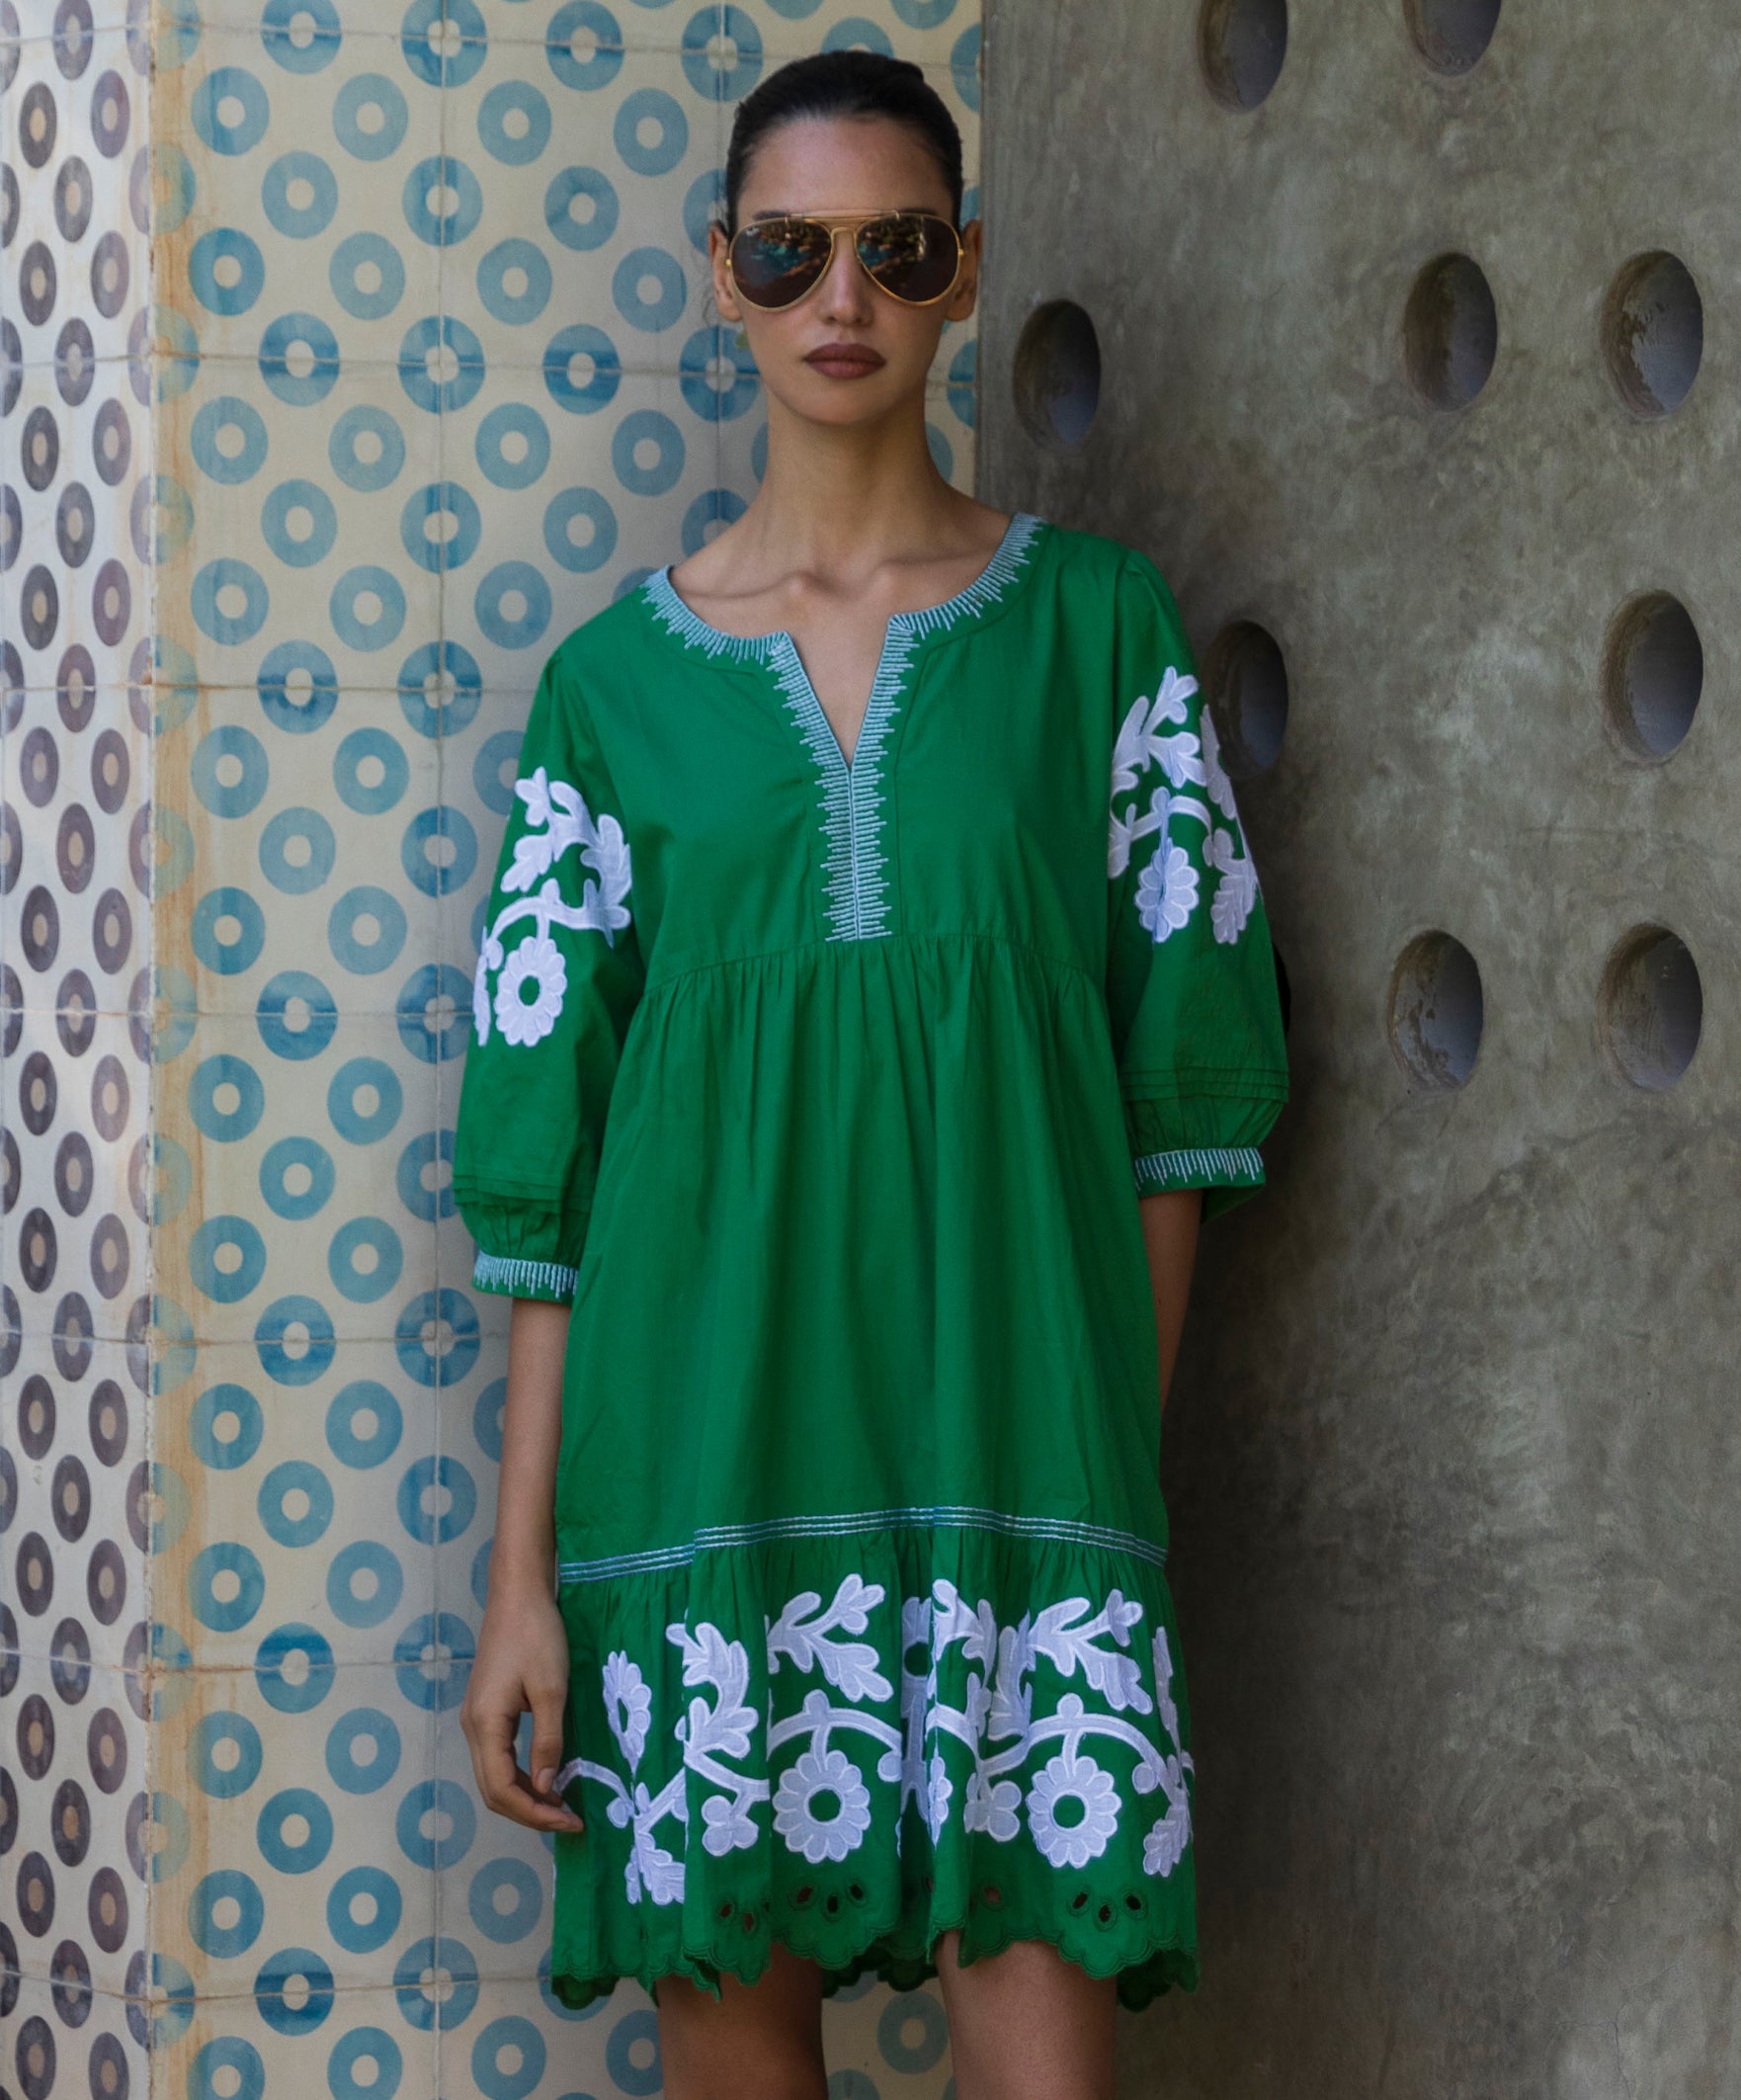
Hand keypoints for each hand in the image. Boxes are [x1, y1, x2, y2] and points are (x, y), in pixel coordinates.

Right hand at [460, 1584, 584, 1834]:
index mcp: (485, 1724)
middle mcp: (472, 1727)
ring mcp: (476, 1718)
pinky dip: (520, 1775)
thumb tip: (543, 1788)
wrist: (518, 1595)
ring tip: (561, 1804)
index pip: (501, 1790)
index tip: (570, 1820)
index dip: (534, 1813)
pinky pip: (497, 1756)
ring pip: (493, 1775)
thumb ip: (548, 1740)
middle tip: (569, 1819)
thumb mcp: (552, 1689)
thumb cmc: (537, 1636)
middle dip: (530, 1812)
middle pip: (493, 1789)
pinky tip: (545, 1777)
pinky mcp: (486, 1710)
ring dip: (524, 1796)